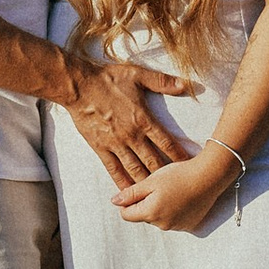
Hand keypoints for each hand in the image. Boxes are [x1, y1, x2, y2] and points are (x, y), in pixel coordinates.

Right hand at [57, 52, 181, 185]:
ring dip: (147, 182)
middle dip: (166, 174)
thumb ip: (161, 82)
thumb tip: (184, 85)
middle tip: (176, 186)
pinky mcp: (101, 148)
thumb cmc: (108, 79)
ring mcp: (116, 144)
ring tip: (157, 194)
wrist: (79, 87)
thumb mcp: (138, 75)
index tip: (190, 165)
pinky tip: (128, 192)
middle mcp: (131, 135)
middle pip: (154, 161)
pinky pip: (114, 169)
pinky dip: (122, 182)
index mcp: (143, 119)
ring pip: (135, 169)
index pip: (166, 142)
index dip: (179, 155)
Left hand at [113, 147, 240, 233]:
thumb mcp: (151, 181)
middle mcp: (162, 225)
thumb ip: (131, 193)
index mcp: (150, 213)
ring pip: (159, 219)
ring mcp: (177, 227)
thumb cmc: (179, 175)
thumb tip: (115, 201)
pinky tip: (182, 198)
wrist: (209, 177)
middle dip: (145, 204)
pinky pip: (174, 220)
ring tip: (173, 190)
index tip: (138, 189)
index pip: (126, 215)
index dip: (128, 202)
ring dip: (160, 208)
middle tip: (158, 187)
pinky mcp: (189, 226)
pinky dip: (174, 211)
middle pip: (143, 217)